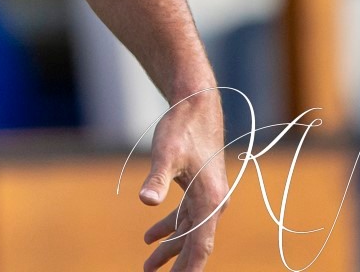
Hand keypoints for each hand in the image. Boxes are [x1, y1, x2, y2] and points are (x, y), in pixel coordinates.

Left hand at [139, 90, 227, 270]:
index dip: (189, 268)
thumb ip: (157, 179)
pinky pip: (185, 217)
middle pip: (195, 244)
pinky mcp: (198, 188)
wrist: (196, 104)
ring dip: (170, 250)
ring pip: (189, 233)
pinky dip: (169, 229)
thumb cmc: (182, 127)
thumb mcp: (166, 154)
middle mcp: (213, 203)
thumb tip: (146, 201)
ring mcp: (206, 196)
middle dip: (177, 265)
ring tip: (147, 267)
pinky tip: (150, 238)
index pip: (200, 246)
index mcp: (210, 201)